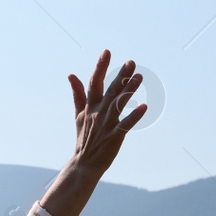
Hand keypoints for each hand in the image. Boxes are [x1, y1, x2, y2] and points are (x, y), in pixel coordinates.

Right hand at [66, 49, 143, 175]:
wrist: (83, 164)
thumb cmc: (84, 138)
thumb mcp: (79, 114)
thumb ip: (78, 94)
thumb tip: (71, 75)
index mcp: (90, 106)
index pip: (95, 82)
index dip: (100, 67)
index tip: (107, 52)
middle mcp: (98, 112)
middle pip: (110, 90)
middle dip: (120, 75)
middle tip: (130, 61)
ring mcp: (106, 124)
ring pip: (118, 104)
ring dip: (128, 91)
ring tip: (139, 77)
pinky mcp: (115, 137)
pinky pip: (125, 125)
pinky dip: (134, 116)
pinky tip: (144, 107)